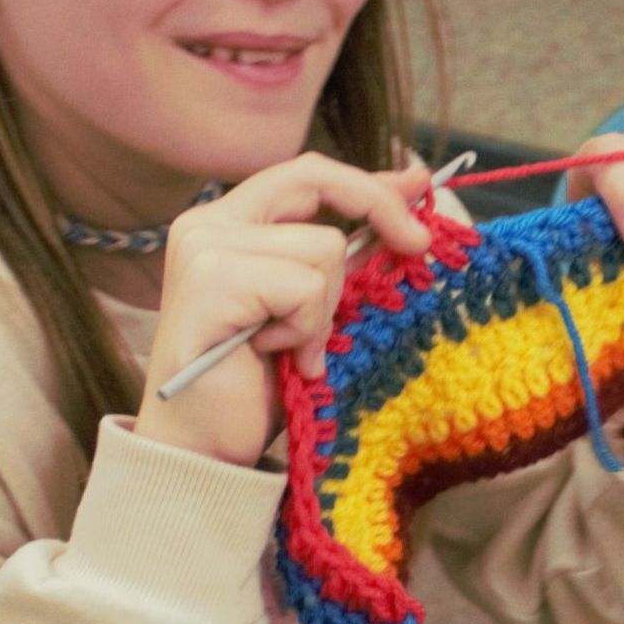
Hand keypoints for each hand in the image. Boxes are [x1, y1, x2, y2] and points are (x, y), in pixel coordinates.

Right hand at [134, 153, 432, 466]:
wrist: (202, 450)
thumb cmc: (256, 385)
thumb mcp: (313, 308)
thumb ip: (345, 255)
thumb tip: (411, 196)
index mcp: (227, 223)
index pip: (306, 173)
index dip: (368, 180)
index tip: (421, 186)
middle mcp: (206, 223)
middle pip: (314, 178)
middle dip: (378, 207)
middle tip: (418, 247)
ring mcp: (204, 248)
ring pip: (322, 247)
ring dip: (324, 309)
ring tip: (291, 348)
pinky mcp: (212, 281)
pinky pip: (305, 287)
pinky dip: (307, 329)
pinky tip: (274, 356)